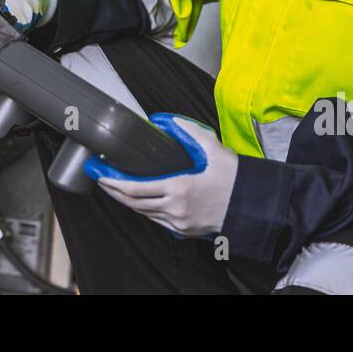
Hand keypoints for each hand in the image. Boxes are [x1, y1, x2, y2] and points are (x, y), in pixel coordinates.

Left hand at [84, 114, 238, 237]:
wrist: (252, 205)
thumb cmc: (235, 178)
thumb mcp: (213, 148)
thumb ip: (188, 132)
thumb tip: (166, 121)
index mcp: (179, 188)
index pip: (135, 188)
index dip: (113, 182)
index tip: (100, 174)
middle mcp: (175, 209)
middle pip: (133, 203)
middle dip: (113, 192)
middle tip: (101, 180)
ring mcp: (179, 222)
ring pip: (143, 214)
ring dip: (127, 202)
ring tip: (115, 188)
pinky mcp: (184, 230)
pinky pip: (157, 220)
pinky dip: (144, 210)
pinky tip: (139, 200)